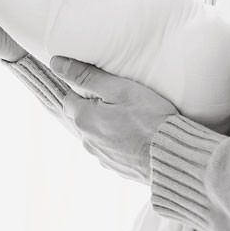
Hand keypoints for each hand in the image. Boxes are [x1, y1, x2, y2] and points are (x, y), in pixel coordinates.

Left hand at [51, 56, 179, 183]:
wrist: (173, 157)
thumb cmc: (149, 118)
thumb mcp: (118, 89)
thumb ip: (86, 76)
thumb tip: (56, 63)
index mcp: (84, 119)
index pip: (69, 98)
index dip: (82, 88)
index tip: (99, 84)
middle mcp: (87, 141)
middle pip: (82, 117)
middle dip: (93, 107)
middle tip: (116, 98)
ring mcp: (102, 157)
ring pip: (96, 134)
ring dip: (105, 125)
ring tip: (128, 117)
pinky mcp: (117, 168)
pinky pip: (110, 149)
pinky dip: (117, 141)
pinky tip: (134, 136)